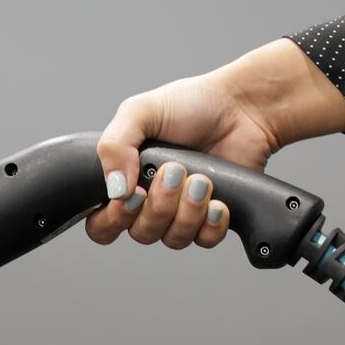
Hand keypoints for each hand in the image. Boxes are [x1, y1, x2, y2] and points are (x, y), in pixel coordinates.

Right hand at [86, 39, 344, 247]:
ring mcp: (182, 212)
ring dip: (188, 210)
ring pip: (173, 239)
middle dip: (159, 206)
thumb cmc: (192, 104)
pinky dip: (211, 222)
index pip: (101, 224)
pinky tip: (218, 199)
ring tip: (202, 179)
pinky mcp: (211, 218)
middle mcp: (151, 202)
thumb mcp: (139, 111)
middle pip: (140, 233)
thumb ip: (113, 146)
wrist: (242, 107)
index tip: (132, 195)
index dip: (112, 220)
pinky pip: (204, 240)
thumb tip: (114, 189)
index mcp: (125, 180)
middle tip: (174, 172)